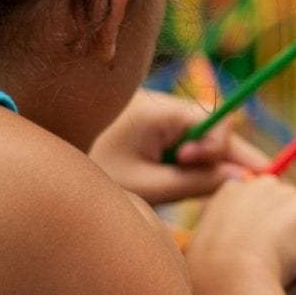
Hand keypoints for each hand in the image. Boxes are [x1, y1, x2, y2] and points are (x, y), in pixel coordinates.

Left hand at [89, 89, 268, 205]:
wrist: (53, 173)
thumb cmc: (96, 176)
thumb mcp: (148, 187)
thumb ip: (195, 183)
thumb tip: (242, 180)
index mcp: (162, 111)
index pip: (219, 119)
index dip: (219, 148)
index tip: (193, 168)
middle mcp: (164, 104)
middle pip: (214, 126)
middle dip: (220, 157)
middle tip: (226, 190)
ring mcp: (158, 113)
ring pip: (201, 135)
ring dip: (201, 162)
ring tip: (177, 186)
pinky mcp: (150, 125)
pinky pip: (184, 139)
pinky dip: (186, 161)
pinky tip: (169, 181)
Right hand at [188, 175, 295, 294]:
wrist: (226, 278)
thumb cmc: (211, 280)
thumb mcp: (214, 255)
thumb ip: (235, 247)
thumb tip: (259, 262)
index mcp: (230, 194)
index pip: (263, 218)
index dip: (264, 247)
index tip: (250, 268)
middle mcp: (259, 185)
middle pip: (291, 226)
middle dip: (286, 252)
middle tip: (263, 276)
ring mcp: (287, 193)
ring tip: (270, 276)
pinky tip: (288, 274)